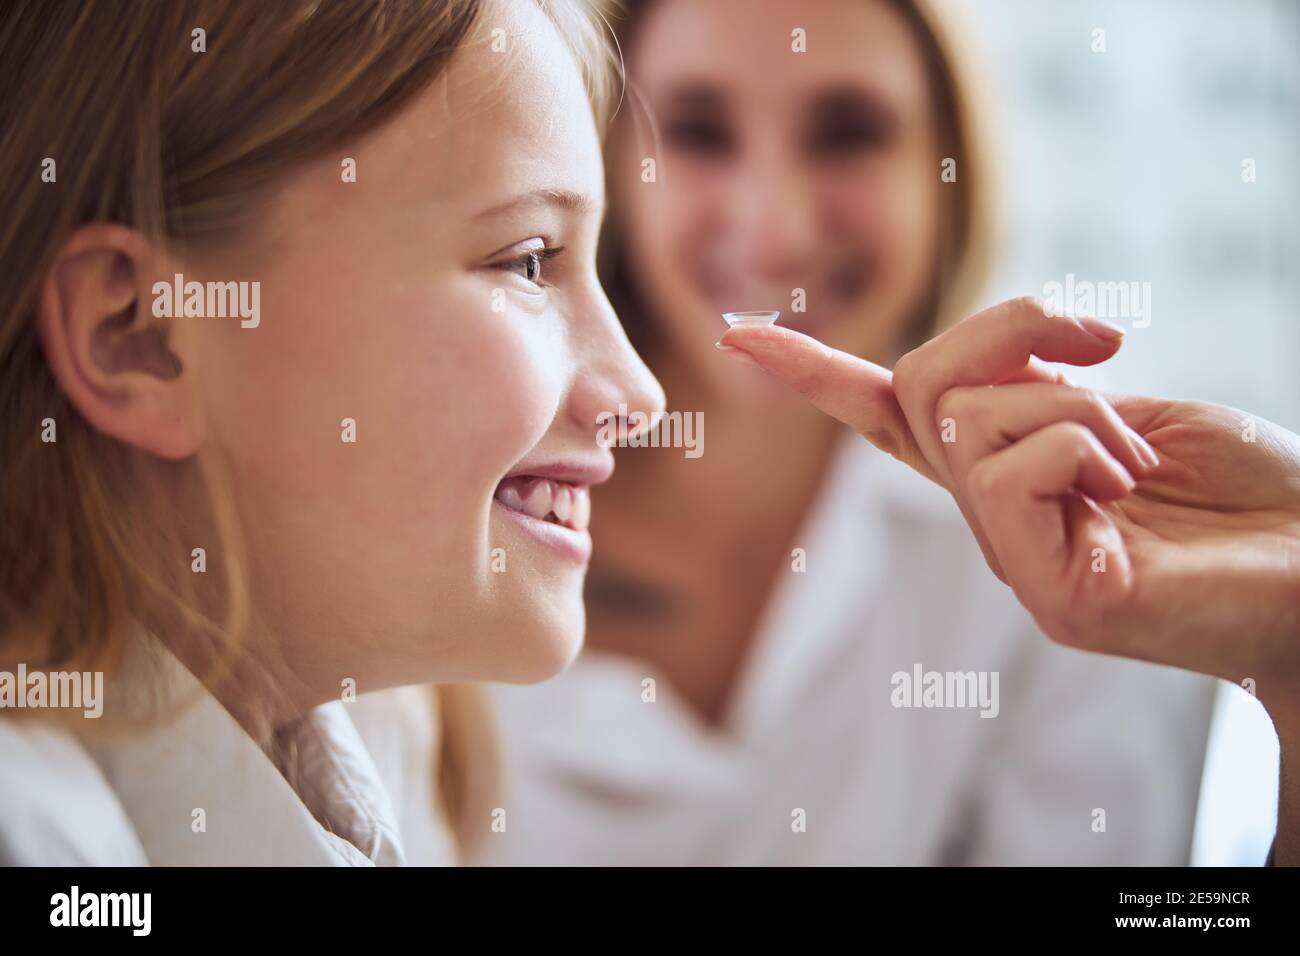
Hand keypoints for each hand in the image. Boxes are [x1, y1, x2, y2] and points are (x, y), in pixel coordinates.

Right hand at [719, 297, 1299, 696]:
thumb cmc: (1252, 492)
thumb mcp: (1134, 405)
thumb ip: (1043, 391)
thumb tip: (1001, 366)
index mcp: (1008, 471)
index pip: (888, 418)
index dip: (812, 373)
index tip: (738, 336)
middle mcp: (991, 517)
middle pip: (923, 384)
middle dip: (1013, 327)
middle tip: (1106, 342)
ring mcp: (1011, 560)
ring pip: (967, 419)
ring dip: (1075, 403)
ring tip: (1141, 458)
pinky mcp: (1044, 592)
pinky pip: (1008, 468)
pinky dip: (1083, 447)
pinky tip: (1129, 491)